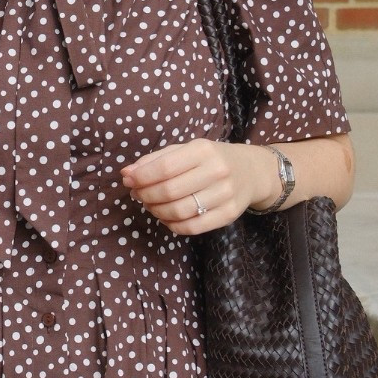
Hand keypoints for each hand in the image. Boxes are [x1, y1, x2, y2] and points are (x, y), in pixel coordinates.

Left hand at [120, 137, 279, 235]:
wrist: (251, 171)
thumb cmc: (210, 159)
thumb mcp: (185, 150)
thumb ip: (155, 160)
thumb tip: (126, 174)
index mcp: (203, 150)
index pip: (165, 168)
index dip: (141, 178)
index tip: (129, 181)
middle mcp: (217, 171)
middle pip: (170, 191)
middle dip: (146, 195)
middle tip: (138, 195)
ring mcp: (225, 195)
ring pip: (179, 212)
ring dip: (157, 211)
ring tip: (151, 205)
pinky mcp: (229, 215)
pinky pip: (192, 227)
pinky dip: (172, 226)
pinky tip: (166, 218)